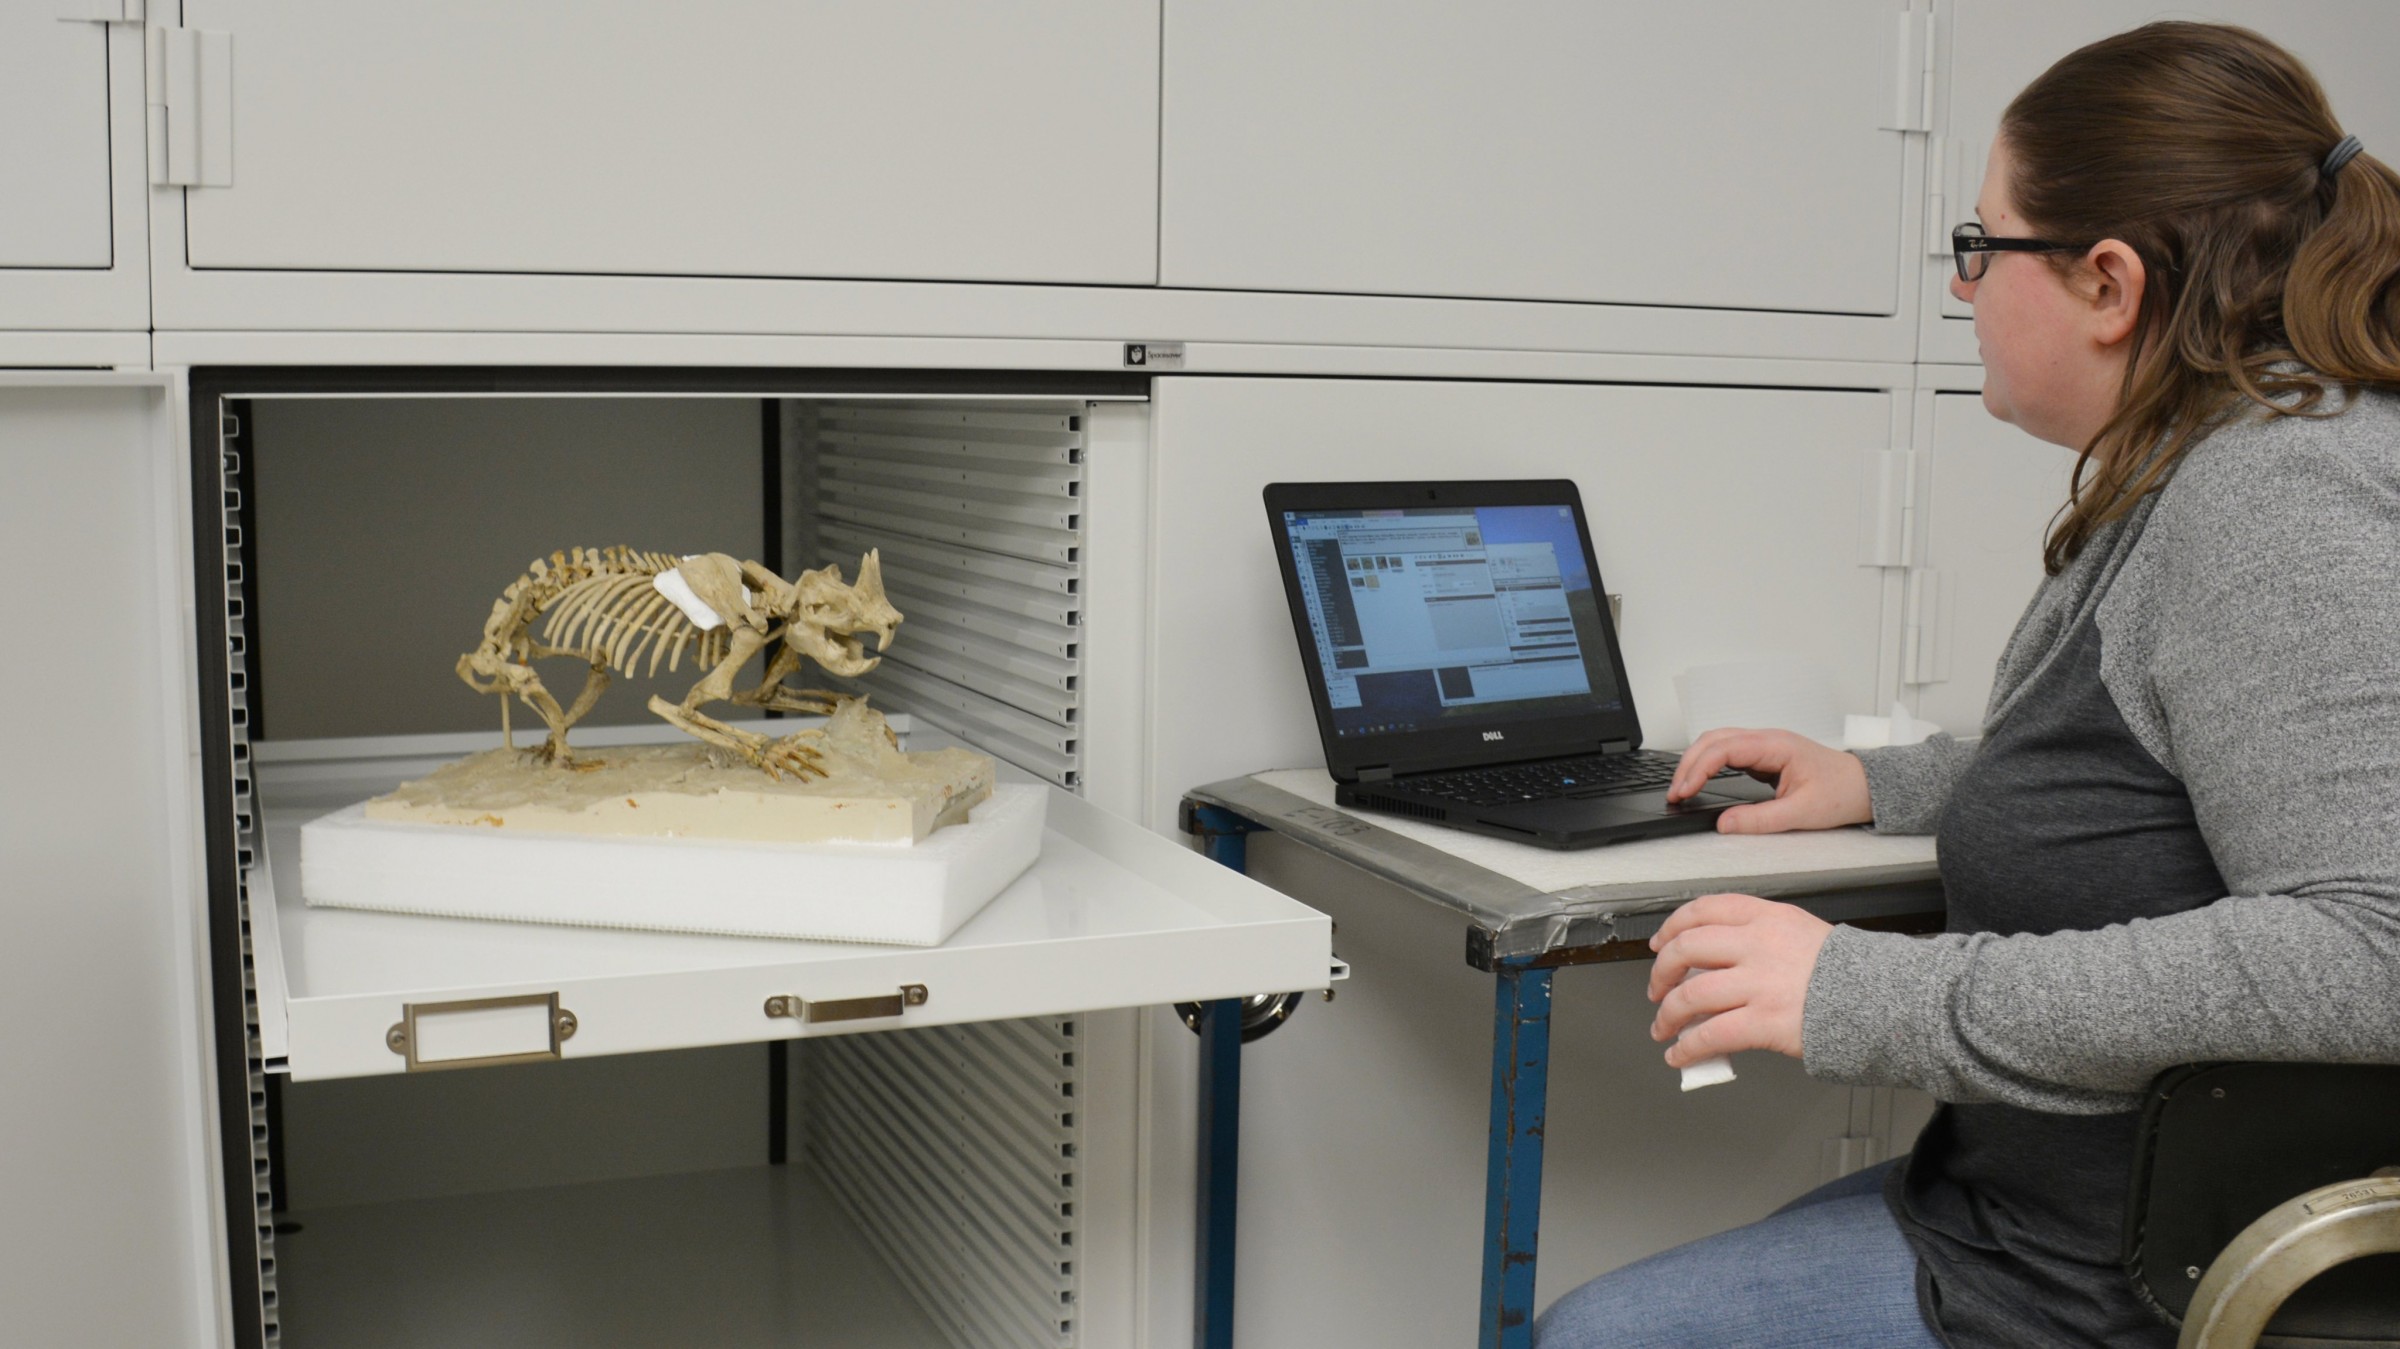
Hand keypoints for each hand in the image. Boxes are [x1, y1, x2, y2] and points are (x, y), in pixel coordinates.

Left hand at [1646, 894, 1832, 1066]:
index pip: (1704, 910)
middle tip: (1657, 989)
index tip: (1661, 943)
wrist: (1887, 1002)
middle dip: (1661, 972)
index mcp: (1768, 918)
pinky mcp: (1765, 1022)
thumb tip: (1718, 965)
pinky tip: (1681, 1054)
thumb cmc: (1850, 974)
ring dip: (1667, 1015)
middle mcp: (1759, 945)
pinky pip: (1710, 1035)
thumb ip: (1761, 940)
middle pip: (1686, 949)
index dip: (1673, 927)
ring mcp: (1760, 983)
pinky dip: (1687, 1047)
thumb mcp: (1803, 935)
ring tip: (1664, 1028)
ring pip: (1690, 995)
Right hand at [1668, 727, 1873, 833]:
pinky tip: (1701, 782)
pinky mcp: (1764, 756)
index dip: (1698, 770)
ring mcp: (1764, 745)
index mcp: (1775, 746)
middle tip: (1675, 794)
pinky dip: (1708, 765)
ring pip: (1717, 743)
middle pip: (1713, 740)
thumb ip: (1760, 820)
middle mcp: (1767, 740)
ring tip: (1682, 788)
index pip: (1723, 749)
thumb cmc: (1841, 792)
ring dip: (1695, 762)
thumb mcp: (1801, 813)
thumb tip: (1724, 824)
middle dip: (1688, 764)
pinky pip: (1727, 753)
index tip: (1684, 792)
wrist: (1864, 786)